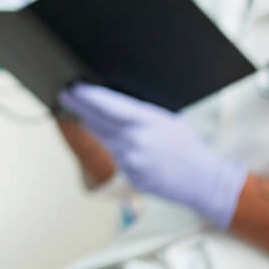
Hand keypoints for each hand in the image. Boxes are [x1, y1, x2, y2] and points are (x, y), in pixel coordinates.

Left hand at [56, 83, 246, 228]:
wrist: (203, 179)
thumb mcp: (167, 119)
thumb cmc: (188, 146)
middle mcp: (134, 141)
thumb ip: (140, 113)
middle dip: (79, 107)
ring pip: (104, 138)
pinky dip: (114, 146)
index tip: (74, 89)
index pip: (108, 106)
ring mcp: (130, 160)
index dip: (88, 97)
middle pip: (98, 121)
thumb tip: (115, 105)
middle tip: (65, 95)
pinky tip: (116, 139)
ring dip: (93, 125)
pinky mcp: (130, 176)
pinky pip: (116, 156)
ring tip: (81, 111)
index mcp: (146, 122)